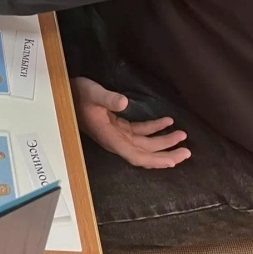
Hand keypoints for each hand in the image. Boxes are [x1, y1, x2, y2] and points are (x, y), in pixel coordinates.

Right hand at [71, 77, 190, 168]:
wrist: (65, 94)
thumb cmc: (77, 94)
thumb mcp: (92, 92)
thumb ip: (107, 98)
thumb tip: (124, 101)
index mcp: (110, 137)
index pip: (136, 155)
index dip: (155, 160)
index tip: (173, 160)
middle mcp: (115, 140)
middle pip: (144, 154)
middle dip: (166, 154)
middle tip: (187, 151)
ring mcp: (117, 134)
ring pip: (144, 144)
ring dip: (163, 141)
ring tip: (181, 134)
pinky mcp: (117, 127)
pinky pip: (139, 133)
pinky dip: (153, 129)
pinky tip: (166, 122)